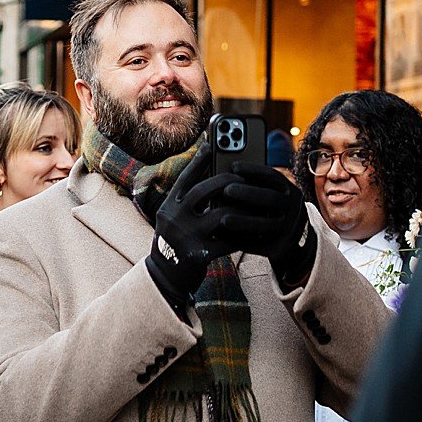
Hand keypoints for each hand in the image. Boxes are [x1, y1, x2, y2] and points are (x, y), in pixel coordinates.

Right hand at [147, 150, 245, 304]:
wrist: (164, 277)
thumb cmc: (175, 243)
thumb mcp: (173, 219)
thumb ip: (186, 202)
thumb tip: (214, 181)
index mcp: (168, 206)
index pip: (185, 178)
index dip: (199, 161)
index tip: (211, 145)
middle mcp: (174, 218)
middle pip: (205, 190)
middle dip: (228, 182)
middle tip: (242, 179)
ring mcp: (186, 236)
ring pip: (222, 215)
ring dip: (241, 209)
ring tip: (255, 205)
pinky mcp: (199, 254)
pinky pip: (229, 241)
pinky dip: (244, 236)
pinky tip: (256, 232)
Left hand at [216, 163, 315, 288]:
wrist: (297, 247)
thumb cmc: (276, 216)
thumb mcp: (277, 199)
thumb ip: (258, 188)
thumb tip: (227, 174)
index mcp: (292, 193)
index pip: (273, 177)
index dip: (253, 170)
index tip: (233, 167)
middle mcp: (295, 210)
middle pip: (271, 198)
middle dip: (248, 193)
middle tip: (226, 190)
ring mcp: (290, 231)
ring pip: (265, 225)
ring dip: (242, 221)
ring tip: (222, 219)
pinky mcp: (280, 249)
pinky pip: (258, 245)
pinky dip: (240, 241)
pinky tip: (223, 237)